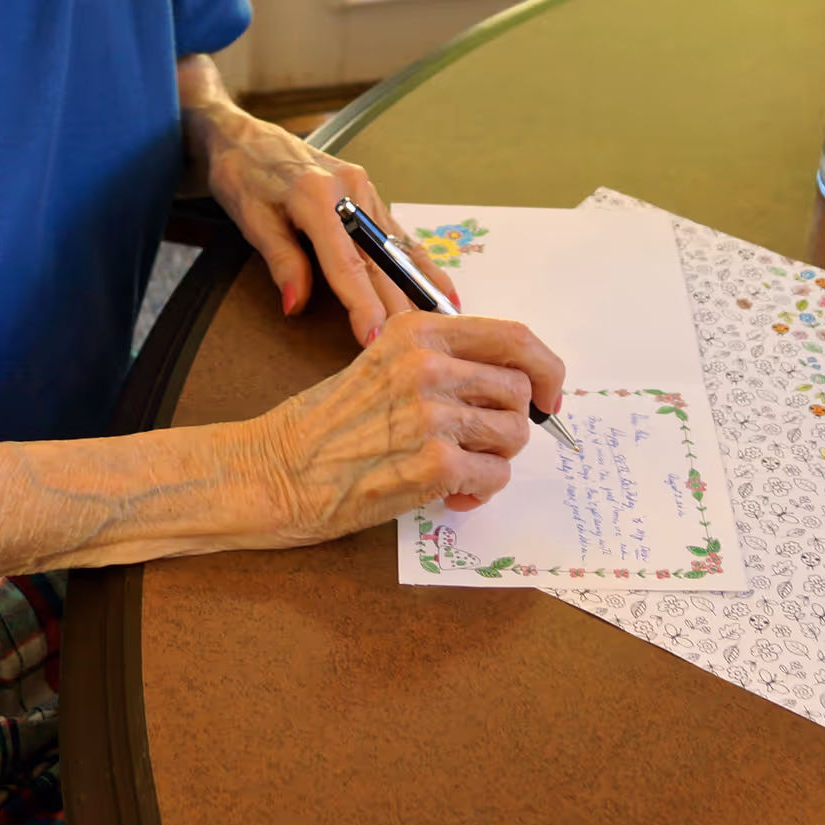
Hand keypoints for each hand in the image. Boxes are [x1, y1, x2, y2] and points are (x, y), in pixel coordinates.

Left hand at [179, 68, 456, 345]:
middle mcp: (349, 189)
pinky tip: (441, 289)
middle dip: (399, 307)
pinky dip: (418, 264)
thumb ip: (281, 261)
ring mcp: (364, 187)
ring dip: (421, 287)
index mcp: (316, 196)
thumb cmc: (242, 175)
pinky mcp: (368, 191)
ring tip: (445, 322)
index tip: (373, 339)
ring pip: (397, 247)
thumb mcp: (251, 218)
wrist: (244, 136)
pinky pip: (397, 234)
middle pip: (380, 260)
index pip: (346, 263)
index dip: (362, 305)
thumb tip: (296, 306)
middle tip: (416, 348)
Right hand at [238, 309, 565, 541]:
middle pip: (519, 389)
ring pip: (514, 435)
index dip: (546, 368)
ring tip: (458, 469)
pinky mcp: (433, 464)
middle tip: (480, 443)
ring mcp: (431, 414)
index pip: (514, 337)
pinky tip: (447, 493)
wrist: (275, 471)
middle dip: (510, 422)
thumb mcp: (382, 361)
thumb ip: (443, 359)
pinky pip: (495, 476)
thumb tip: (515, 380)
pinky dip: (480, 491)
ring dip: (495, 459)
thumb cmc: (327, 423)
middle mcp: (428, 365)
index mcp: (418, 331)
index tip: (548, 394)